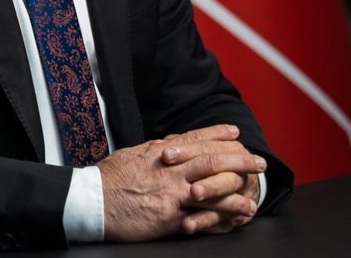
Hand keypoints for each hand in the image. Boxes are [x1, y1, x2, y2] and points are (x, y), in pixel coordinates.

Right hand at [98, 124, 265, 241]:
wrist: (91, 202)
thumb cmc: (107, 179)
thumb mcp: (132, 156)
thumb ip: (154, 150)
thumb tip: (169, 144)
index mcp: (159, 151)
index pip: (195, 138)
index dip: (218, 134)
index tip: (235, 133)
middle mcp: (170, 168)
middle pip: (212, 159)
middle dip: (240, 160)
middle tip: (259, 161)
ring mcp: (171, 192)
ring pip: (214, 186)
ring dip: (239, 190)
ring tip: (255, 195)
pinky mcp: (170, 215)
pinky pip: (203, 215)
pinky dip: (223, 216)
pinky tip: (237, 218)